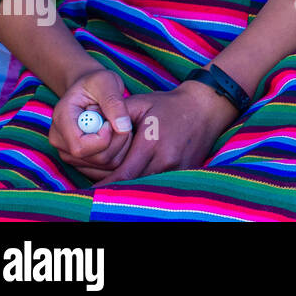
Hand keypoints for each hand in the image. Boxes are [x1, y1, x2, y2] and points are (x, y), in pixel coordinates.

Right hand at [47, 67, 134, 181]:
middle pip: (93, 159)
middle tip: (122, 122)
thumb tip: (123, 127)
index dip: (104, 139)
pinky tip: (118, 135)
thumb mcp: (106, 82)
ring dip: (119, 146)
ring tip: (117, 125)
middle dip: (117, 142)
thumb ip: (114, 103)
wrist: (89, 89)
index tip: (113, 121)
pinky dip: (118, 152)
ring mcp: (67, 152)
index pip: (81, 147)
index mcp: (61, 119)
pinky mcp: (78, 159)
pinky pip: (104, 167)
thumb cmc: (97, 83)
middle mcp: (59, 140)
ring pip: (101, 165)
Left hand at [93, 81, 239, 184]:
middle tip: (99, 190)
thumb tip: (89, 125)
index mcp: (151, 142)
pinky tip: (139, 178)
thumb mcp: (140, 103)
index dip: (106, 186)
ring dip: (132, 186)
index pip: (123, 175)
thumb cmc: (169, 105)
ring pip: (147, 186)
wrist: (206, 106)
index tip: (91, 192)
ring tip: (117, 185)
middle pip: (133, 184)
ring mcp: (178, 167)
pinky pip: (161, 183)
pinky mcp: (186, 171)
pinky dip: (148, 182)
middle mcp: (166, 159)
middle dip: (116, 187)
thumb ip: (114, 115)